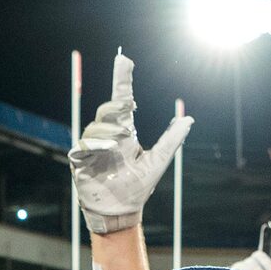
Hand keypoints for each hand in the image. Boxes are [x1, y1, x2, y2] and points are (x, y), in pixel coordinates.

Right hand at [68, 54, 187, 232]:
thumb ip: (171, 140)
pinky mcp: (81, 160)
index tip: (124, 58)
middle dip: (116, 107)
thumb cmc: (137, 188)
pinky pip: (82, 145)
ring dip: (107, 130)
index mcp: (124, 132)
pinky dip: (93, 144)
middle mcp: (107, 135)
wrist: (120, 211)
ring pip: (96, 126)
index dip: (123, 79)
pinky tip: (103, 148)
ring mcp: (93, 147)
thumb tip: (189, 120)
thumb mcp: (157, 162)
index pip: (123, 99)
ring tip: (119, 141)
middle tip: (128, 111)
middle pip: (108, 110)